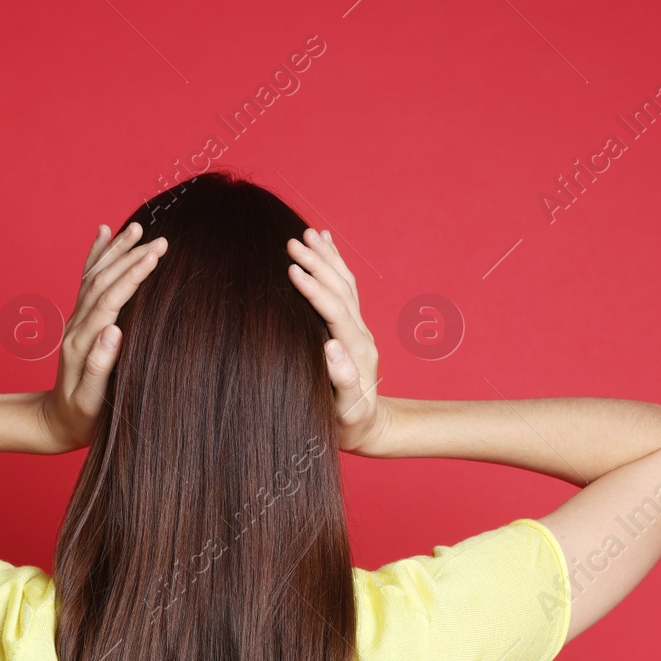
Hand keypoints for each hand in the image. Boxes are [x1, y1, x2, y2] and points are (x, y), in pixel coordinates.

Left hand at [39, 221, 167, 450]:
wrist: (56, 421)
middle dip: (132, 257)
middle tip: (162, 240)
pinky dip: (96, 254)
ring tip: (137, 227)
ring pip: (95, 275)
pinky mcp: (81, 320)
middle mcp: (77, 325)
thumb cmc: (82, 417)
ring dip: (117, 250)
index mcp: (84, 342)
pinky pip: (87, 280)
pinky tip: (104, 234)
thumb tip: (113, 330)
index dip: (133, 276)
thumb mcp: (92, 400)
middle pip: (103, 280)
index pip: (110, 300)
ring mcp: (77, 320)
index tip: (155, 256)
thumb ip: (100, 367)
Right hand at [285, 227, 386, 454]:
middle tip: (291, 241)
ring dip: (327, 257)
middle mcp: (360, 334)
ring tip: (309, 233)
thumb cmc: (352, 424)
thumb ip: (343, 381)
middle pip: (340, 289)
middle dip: (317, 263)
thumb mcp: (347, 410)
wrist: (370, 427)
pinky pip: (346, 289)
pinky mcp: (352, 328)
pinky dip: (335, 265)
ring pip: (344, 283)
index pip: (334, 311)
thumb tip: (332, 348)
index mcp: (356, 350)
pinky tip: (326, 246)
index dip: (313, 290)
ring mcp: (358, 328)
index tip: (290, 270)